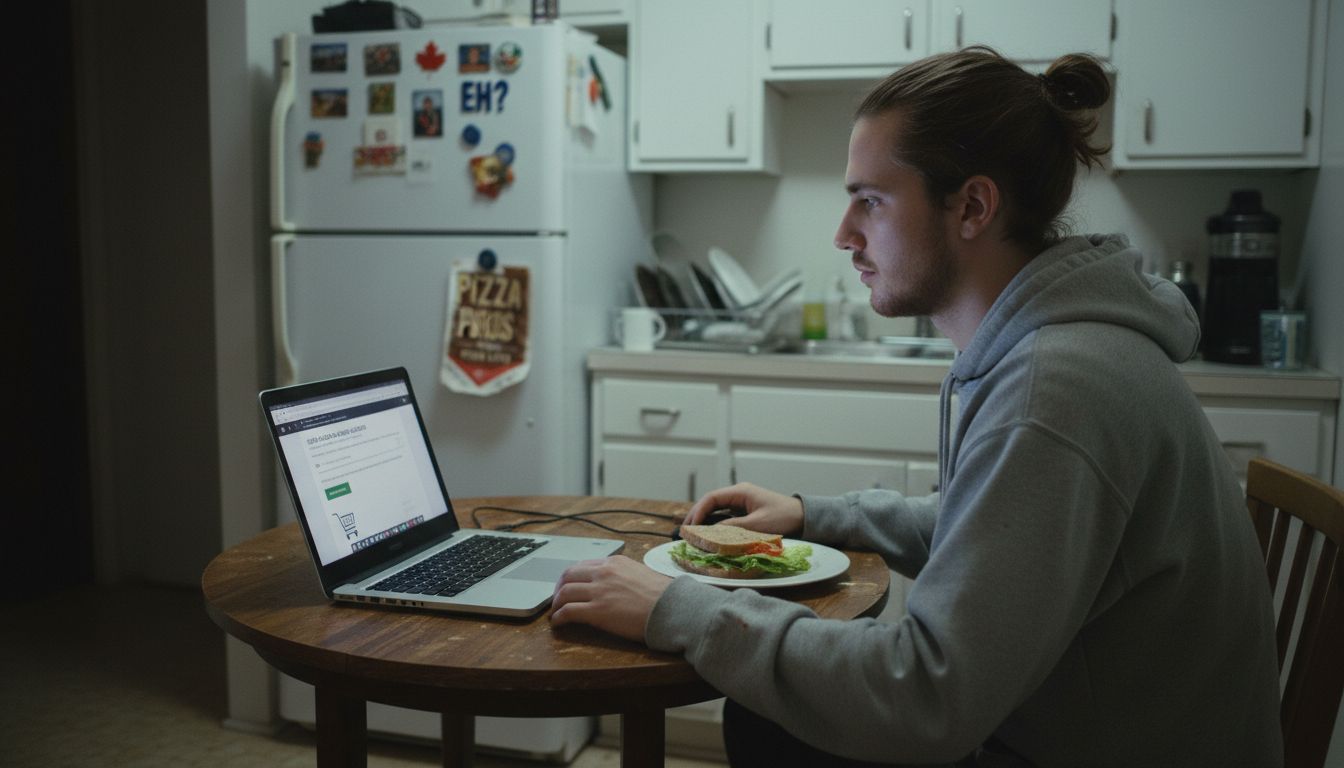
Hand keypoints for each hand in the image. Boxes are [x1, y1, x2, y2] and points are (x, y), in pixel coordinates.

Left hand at [550, 555, 672, 642]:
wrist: (672, 609)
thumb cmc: (663, 596)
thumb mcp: (641, 574)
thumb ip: (623, 576)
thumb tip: (616, 585)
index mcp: (615, 563)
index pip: (583, 565)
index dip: (571, 577)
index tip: (568, 586)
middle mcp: (604, 573)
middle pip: (568, 575)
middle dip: (558, 588)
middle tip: (557, 599)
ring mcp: (599, 591)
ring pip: (564, 593)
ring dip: (556, 603)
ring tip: (555, 612)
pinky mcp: (597, 611)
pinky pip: (568, 611)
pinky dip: (558, 617)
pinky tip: (558, 623)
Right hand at [684, 482, 804, 535]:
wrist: (804, 518)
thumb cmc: (783, 518)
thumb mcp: (757, 525)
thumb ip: (733, 527)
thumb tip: (710, 533)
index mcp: (741, 492)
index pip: (712, 498)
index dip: (698, 512)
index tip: (690, 526)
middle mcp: (739, 495)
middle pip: (711, 503)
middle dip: (697, 516)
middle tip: (684, 532)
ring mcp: (742, 503)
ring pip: (717, 510)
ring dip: (705, 521)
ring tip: (692, 534)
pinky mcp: (745, 512)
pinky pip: (725, 517)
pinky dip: (715, 525)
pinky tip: (708, 534)